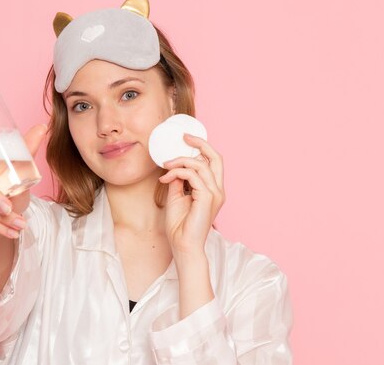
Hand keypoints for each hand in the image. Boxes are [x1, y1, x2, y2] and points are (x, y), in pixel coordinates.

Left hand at [158, 134, 225, 255]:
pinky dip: (178, 172)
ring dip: (180, 161)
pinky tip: (166, 177)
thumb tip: (173, 166)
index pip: (213, 162)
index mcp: (213, 190)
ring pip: (201, 164)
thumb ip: (178, 181)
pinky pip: (193, 175)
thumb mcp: (176, 196)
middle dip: (200, 143)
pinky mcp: (208, 198)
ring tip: (166, 166)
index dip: (201, 148)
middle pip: (216, 157)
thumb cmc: (180, 226)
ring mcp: (215, 194)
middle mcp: (218, 190)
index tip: (184, 140)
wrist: (183, 245)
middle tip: (183, 137)